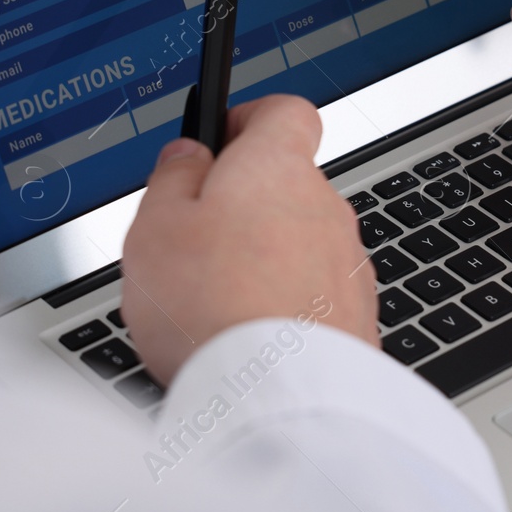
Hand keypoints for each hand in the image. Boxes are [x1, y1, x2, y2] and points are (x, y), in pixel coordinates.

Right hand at [120, 94, 377, 385]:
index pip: (284, 110)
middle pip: (287, 185)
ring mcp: (347, 266)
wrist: (277, 400)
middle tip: (196, 240)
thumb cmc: (213, 307)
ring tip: (216, 303)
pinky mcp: (357, 319)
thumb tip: (188, 156)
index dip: (248, 119)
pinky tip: (249, 339)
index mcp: (277, 168)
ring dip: (266, 261)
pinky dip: (285, 308)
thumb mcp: (154, 226)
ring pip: (300, 245)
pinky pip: (315, 298)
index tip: (219, 139)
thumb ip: (172, 178)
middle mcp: (325, 208)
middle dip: (245, 206)